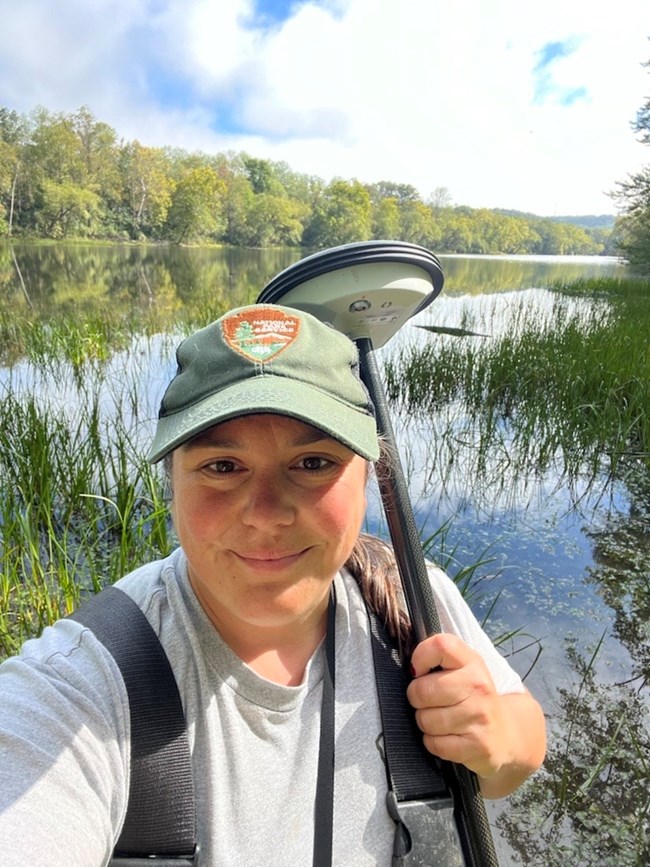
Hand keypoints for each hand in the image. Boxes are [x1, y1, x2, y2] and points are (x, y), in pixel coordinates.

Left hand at [406, 633, 512, 782]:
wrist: (506, 734)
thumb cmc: (473, 697)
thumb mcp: (462, 669)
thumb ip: (438, 659)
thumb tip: (410, 668)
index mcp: (472, 662)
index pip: (440, 645)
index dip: (420, 657)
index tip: (419, 671)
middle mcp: (478, 686)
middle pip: (422, 690)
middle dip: (417, 698)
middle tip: (430, 701)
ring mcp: (479, 716)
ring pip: (425, 720)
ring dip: (425, 722)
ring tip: (441, 720)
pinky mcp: (477, 745)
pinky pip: (434, 744)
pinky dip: (434, 743)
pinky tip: (448, 737)